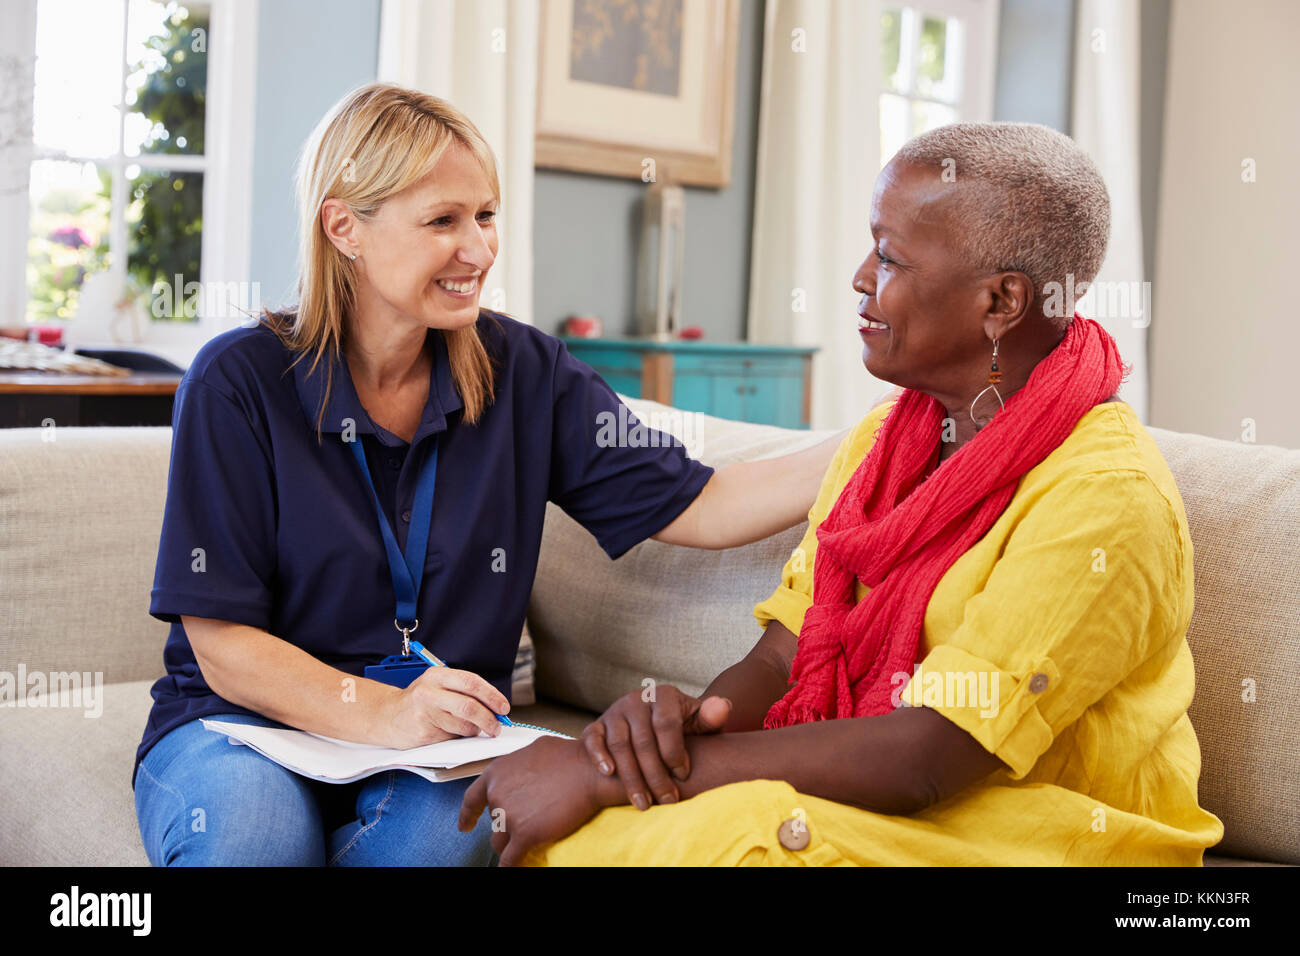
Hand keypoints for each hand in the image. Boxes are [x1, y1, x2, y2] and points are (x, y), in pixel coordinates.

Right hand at [376, 666, 510, 748]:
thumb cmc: (419, 701)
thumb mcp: (438, 686)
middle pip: (469, 706)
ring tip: (471, 729)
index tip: (503, 707)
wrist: (387, 716)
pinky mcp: (423, 733)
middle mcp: (430, 692)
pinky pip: (452, 737)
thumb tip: (495, 707)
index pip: (471, 683)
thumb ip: (463, 692)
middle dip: (489, 719)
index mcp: (437, 675)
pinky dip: (459, 737)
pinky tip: (451, 732)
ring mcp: (425, 713)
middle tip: (497, 727)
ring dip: (474, 730)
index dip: (492, 695)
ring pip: (463, 725)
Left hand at [458, 735, 619, 865]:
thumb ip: (518, 766)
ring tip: (527, 841)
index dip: (467, 815)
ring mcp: (508, 816)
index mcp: (496, 773)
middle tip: (526, 821)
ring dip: (511, 844)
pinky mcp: (524, 835)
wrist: (590, 770)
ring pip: (499, 842)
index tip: (465, 825)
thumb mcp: (534, 750)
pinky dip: (512, 866)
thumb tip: (520, 775)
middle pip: (493, 822)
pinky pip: (510, 860)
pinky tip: (518, 867)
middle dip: (507, 824)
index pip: (472, 799)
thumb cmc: (570, 757)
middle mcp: (497, 794)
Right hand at [581, 684, 730, 808]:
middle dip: (656, 775)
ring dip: (631, 777)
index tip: (684, 775)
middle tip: (667, 801)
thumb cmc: (682, 727)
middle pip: (643, 741)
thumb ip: (711, 717)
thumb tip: (723, 707)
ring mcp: (615, 711)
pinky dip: (598, 755)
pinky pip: (593, 738)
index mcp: (664, 695)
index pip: (666, 724)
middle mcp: (636, 700)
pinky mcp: (598, 724)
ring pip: (620, 745)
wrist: (652, 723)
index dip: (675, 752)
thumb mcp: (700, 721)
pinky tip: (609, 773)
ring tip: (643, 803)